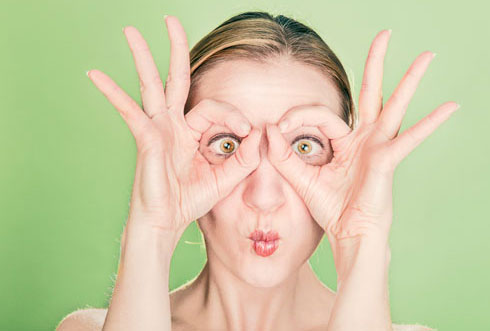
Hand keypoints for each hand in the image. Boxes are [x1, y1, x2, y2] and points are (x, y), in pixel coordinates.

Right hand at [86, 16, 260, 241]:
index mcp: (191, 132)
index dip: (233, 115)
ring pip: (150, 85)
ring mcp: (157, 130)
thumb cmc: (191, 201)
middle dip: (175, 48)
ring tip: (131, 31)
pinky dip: (113, 93)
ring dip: (142, 57)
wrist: (167, 224)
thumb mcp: (226, 178)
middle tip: (170, 19)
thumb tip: (261, 133)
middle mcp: (172, 125)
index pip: (213, 107)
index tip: (248, 132)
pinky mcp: (146, 140)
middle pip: (174, 78)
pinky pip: (130, 112)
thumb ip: (245, 157)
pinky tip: (95, 75)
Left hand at [265, 29, 458, 241]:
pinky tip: (450, 107)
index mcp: (346, 141)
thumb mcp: (301, 178)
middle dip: (376, 63)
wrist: (347, 235)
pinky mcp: (387, 160)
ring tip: (427, 55)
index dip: (298, 116)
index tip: (278, 128)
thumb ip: (283, 155)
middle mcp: (365, 139)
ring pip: (395, 105)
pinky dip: (430, 124)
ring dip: (410, 79)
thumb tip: (268, 129)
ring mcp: (379, 147)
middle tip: (385, 34)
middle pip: (371, 92)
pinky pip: (409, 138)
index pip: (322, 115)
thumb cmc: (330, 209)